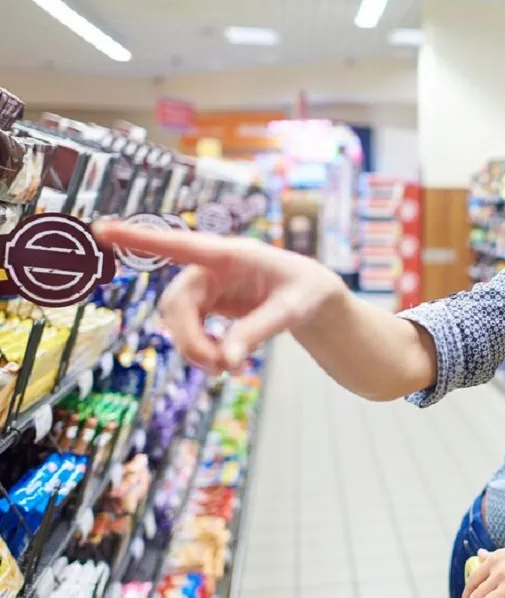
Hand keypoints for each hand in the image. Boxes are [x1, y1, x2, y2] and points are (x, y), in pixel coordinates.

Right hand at [94, 221, 345, 373]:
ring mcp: (205, 287)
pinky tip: (227, 362)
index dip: (140, 239)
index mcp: (231, 254)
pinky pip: (188, 331)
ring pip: (177, 321)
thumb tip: (226, 360)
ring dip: (195, 349)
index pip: (180, 245)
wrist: (310, 297)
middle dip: (189, 339)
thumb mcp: (292, 310)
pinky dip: (202, 351)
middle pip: (175, 304)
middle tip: (218, 368)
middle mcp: (210, 268)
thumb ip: (259, 331)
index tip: (101, 229)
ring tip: (230, 368)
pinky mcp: (205, 305)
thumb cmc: (306, 292)